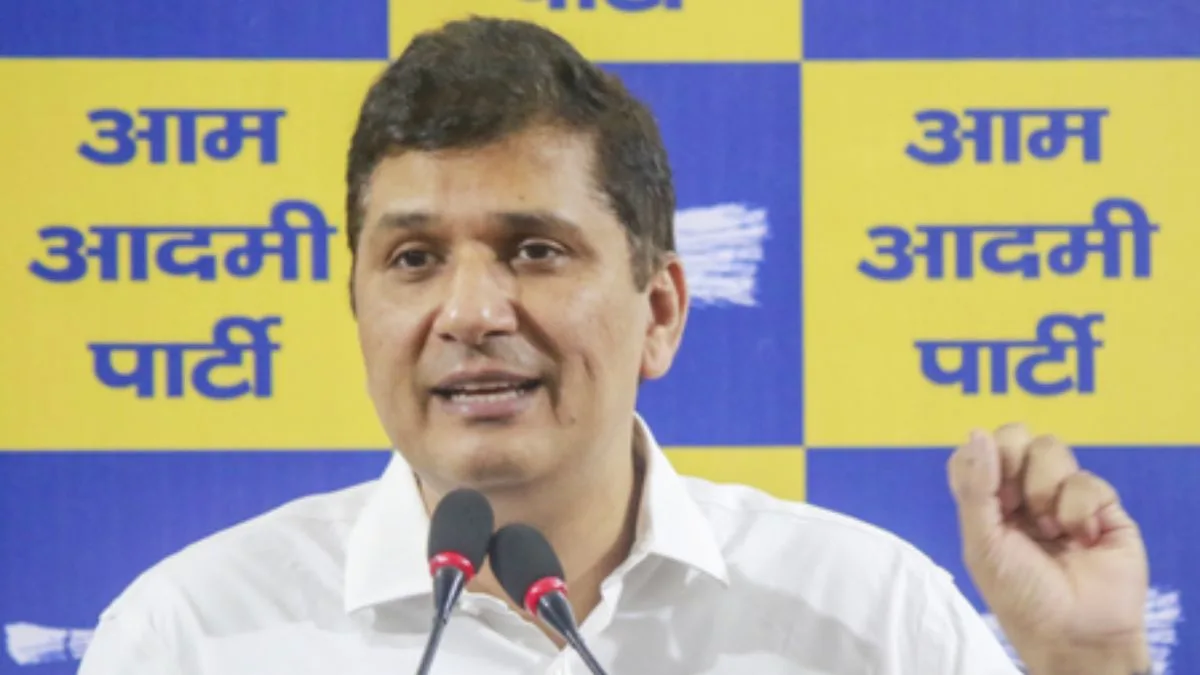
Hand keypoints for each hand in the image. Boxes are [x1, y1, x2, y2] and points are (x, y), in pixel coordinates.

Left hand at [947, 423, 1150, 674]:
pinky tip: (1080, 539)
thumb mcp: (982, 544)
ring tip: (1049, 529)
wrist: (1076, 632)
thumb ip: (976, 487)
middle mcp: (1023, 492)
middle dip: (1012, 462)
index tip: (988, 491)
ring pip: (1050, 447)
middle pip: (1015, 436)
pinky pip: (1086, 479)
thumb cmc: (1020, 594)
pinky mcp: (1101, 505)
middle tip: (1014, 502)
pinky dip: (1078, 510)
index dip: (981, 457)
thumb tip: (977, 431)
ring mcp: (1063, 495)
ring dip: (1044, 489)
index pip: (978, 450)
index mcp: (988, 500)